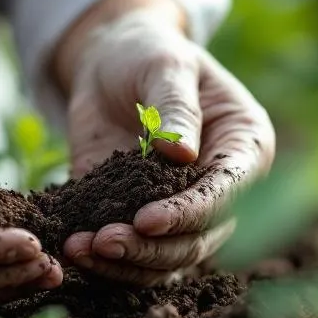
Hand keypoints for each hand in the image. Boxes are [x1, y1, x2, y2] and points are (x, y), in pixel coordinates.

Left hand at [51, 0, 275, 284]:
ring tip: (81, 249)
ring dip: (127, 263)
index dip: (190, 212)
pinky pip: (134, 255)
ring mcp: (182, 209)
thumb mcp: (165, 66)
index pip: (226, 192)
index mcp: (244, 146)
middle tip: (104, 241)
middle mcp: (220, 187)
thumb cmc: (149, 53)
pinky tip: (73, 248)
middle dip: (153, 248)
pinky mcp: (141, 219)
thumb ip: (176, 108)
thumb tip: (183, 155)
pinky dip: (106, 262)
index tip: (146, 219)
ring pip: (168, 260)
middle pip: (200, 239)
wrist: (110, 60)